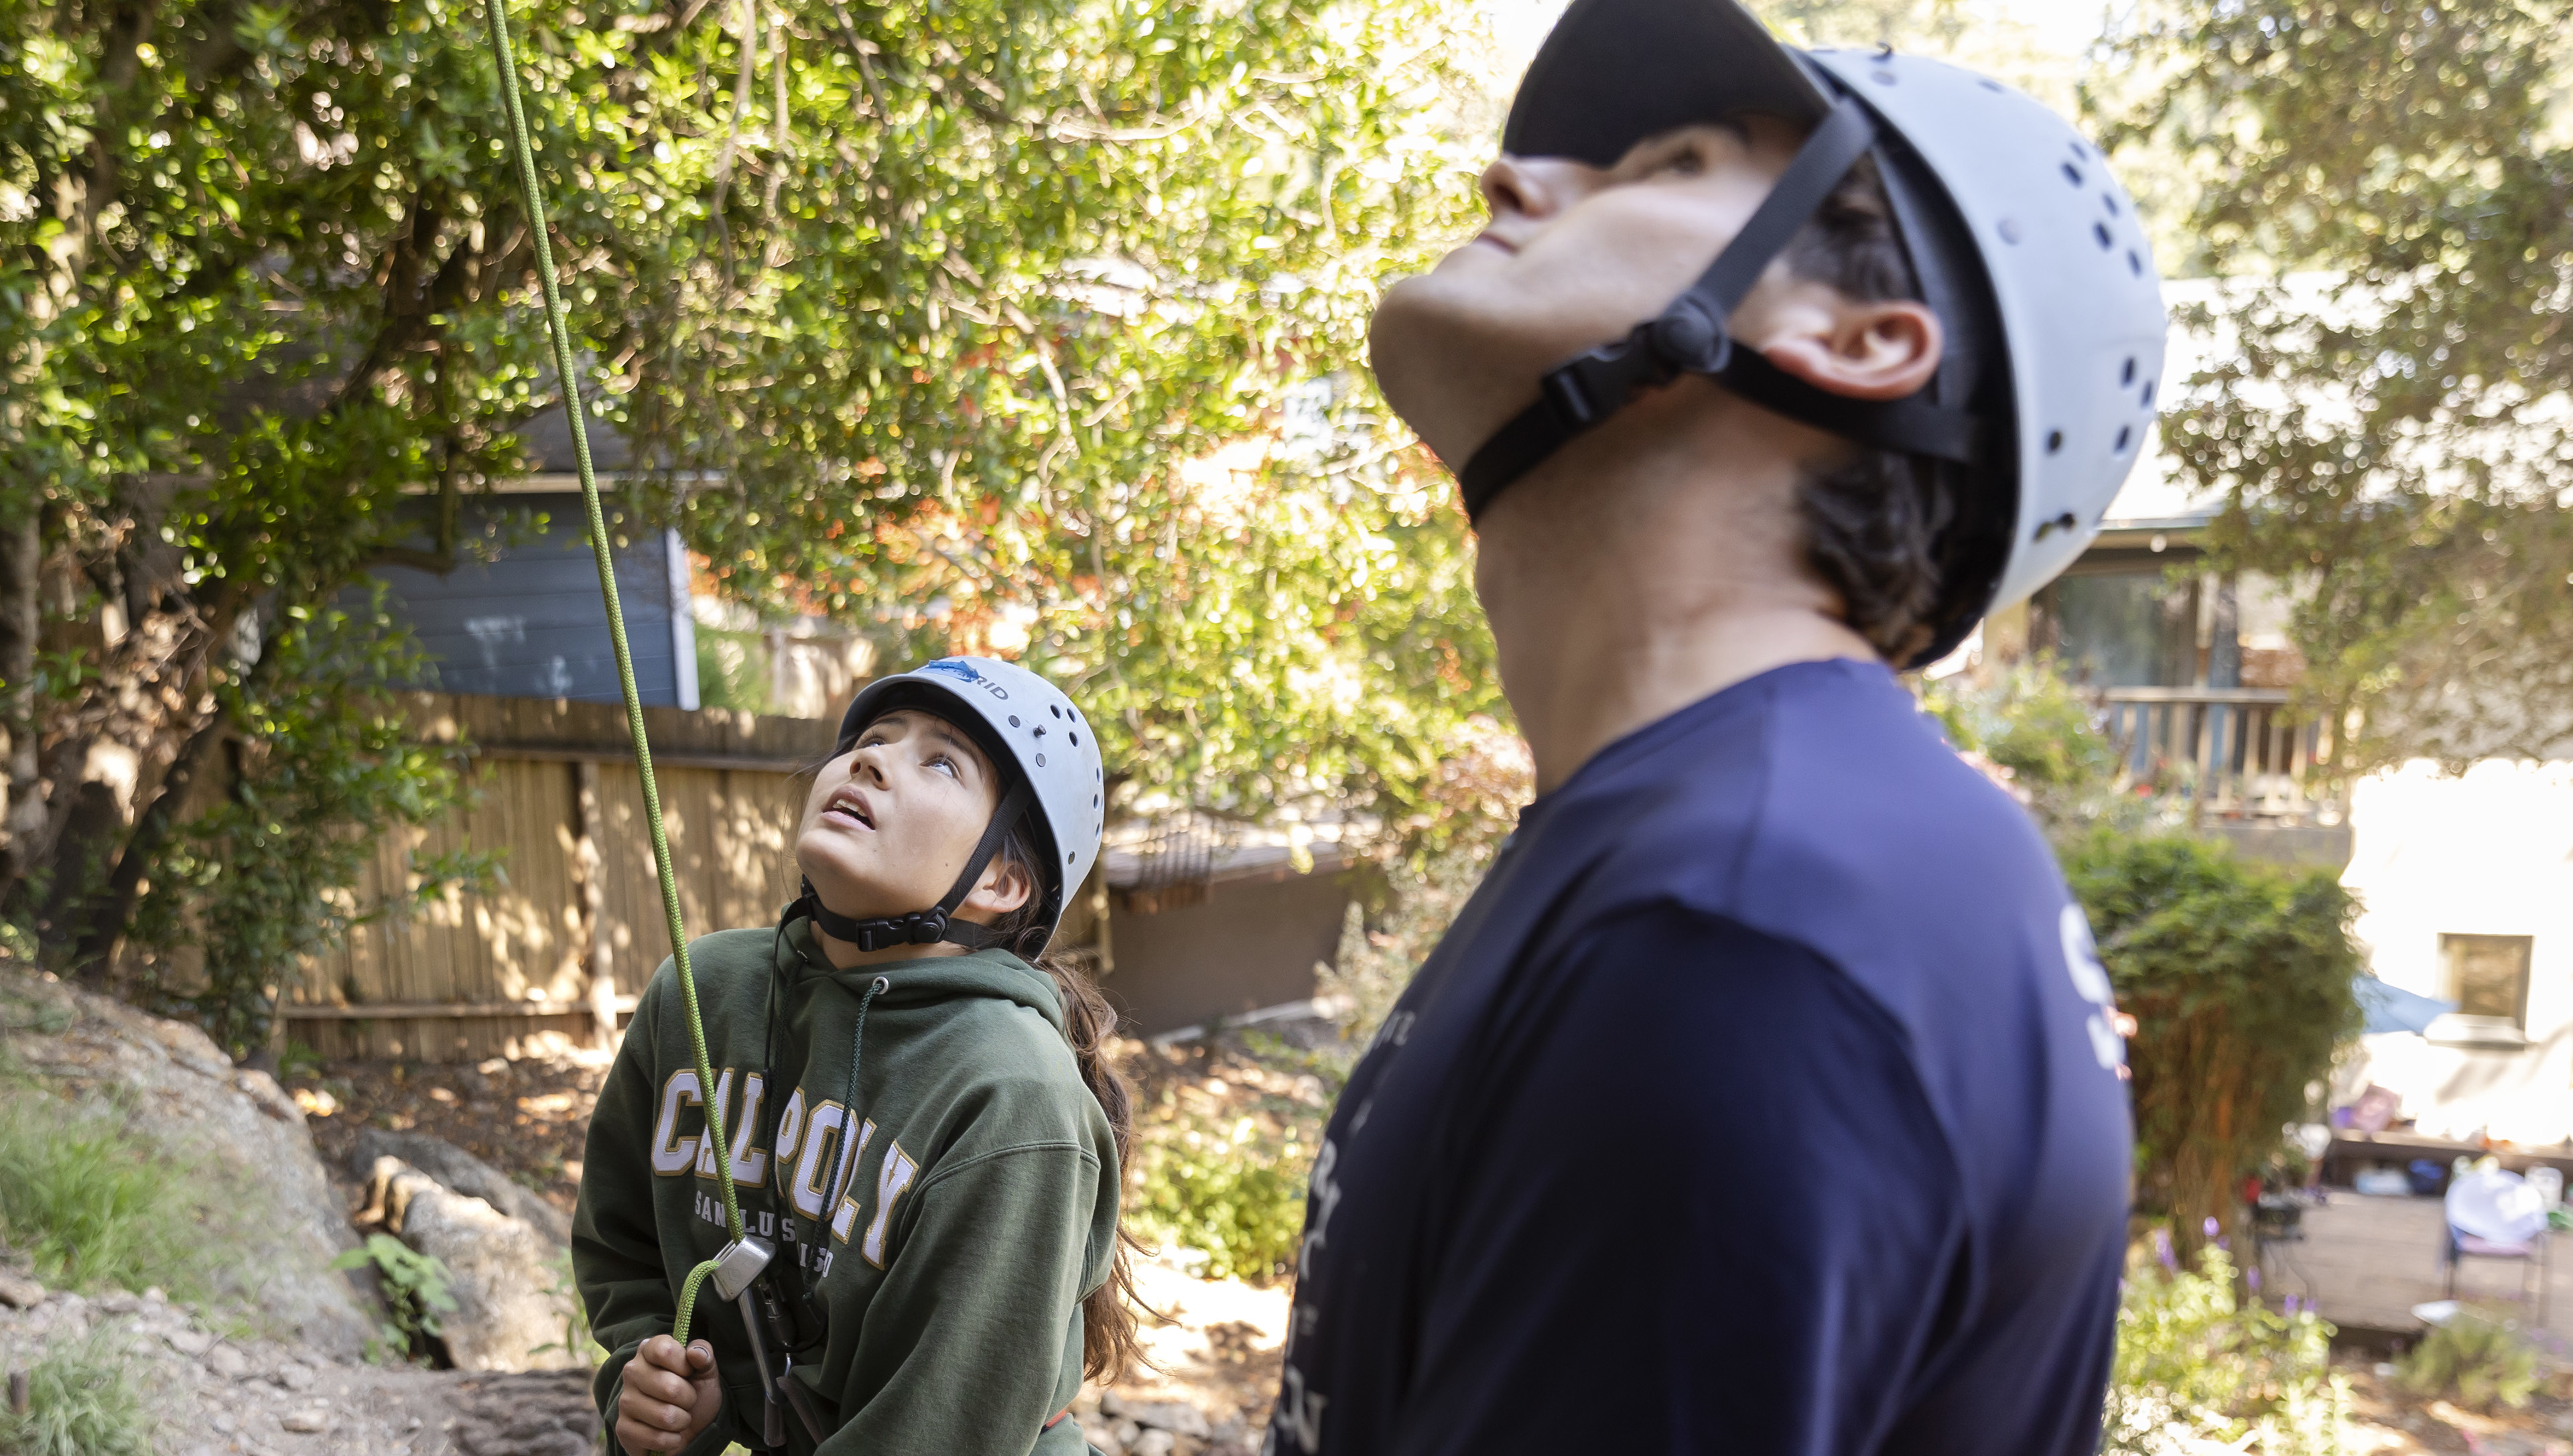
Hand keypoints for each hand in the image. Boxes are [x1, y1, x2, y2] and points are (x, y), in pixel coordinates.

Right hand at [616, 1335, 720, 1453]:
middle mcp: (631, 1371)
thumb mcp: (707, 1372)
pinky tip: (669, 1434)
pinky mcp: (623, 1428)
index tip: (688, 1372)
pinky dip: (671, 1440)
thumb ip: (705, 1354)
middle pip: (670, 1388)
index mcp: (648, 1350)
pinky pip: (656, 1437)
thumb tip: (695, 1352)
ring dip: (681, 1421)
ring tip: (678, 1417)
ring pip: (665, 1416)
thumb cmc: (697, 1395)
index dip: (684, 1365)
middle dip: (688, 1399)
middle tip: (686, 1400)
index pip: (664, 1350)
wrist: (690, 1430)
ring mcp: (624, 1400)